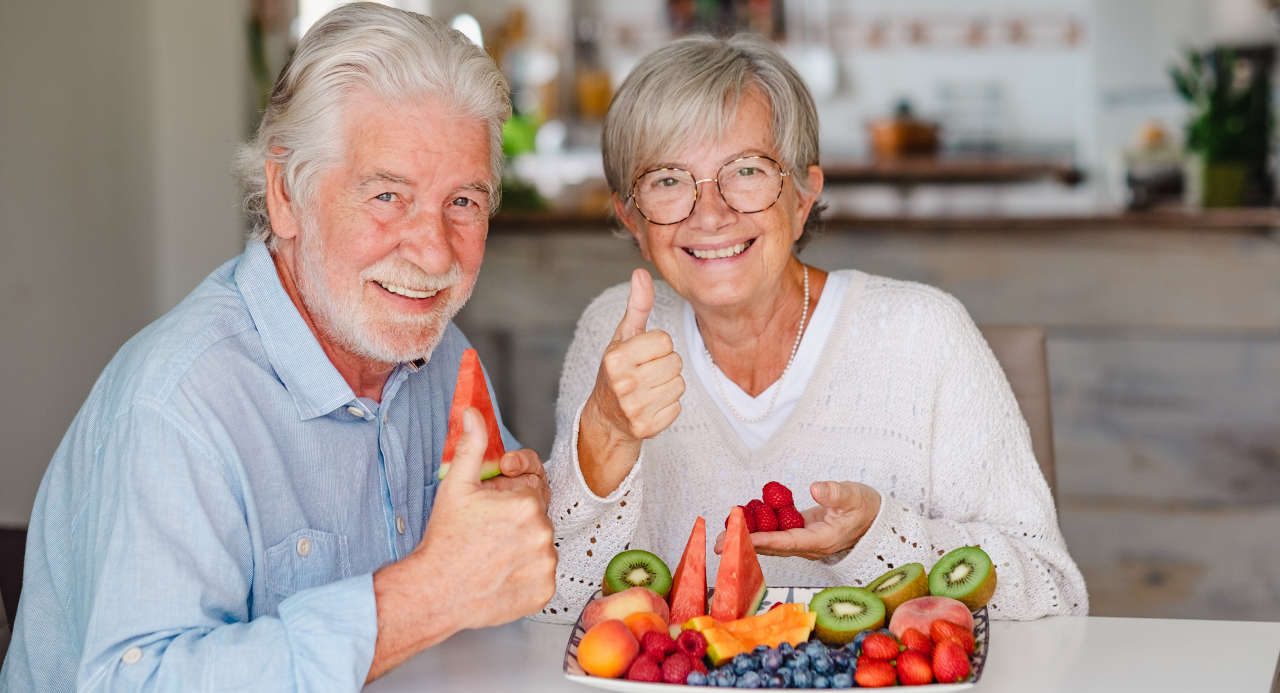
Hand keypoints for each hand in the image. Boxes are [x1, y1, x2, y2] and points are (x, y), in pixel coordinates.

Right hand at [416, 409, 556, 628]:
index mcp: (527, 503)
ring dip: (524, 547)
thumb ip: (472, 445)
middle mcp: (543, 533)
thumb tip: (473, 413)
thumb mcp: (456, 485)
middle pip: (537, 518)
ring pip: (541, 546)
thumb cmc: (445, 540)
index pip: (531, 490)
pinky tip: (502, 574)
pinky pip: (543, 575)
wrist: (435, 592)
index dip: (509, 498)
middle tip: (489, 535)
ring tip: (493, 555)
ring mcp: (546, 564)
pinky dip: (527, 575)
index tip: (491, 512)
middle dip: (517, 522)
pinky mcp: (544, 591)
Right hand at [584, 268, 684, 443]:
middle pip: (675, 363)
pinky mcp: (645, 428)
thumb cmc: (618, 369)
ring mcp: (633, 408)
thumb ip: (637, 306)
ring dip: (669, 385)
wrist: (606, 417)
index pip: (664, 341)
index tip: (643, 355)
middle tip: (647, 372)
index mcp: (616, 357)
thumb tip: (640, 272)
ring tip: (649, 387)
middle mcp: (622, 383)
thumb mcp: (624, 336)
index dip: (658, 346)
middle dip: (666, 365)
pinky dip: (668, 406)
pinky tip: (651, 405)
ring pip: (679, 385)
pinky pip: (677, 408)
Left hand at [713, 482, 881, 559]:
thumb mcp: (855, 497)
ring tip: (721, 534)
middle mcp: (808, 545)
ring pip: (771, 541)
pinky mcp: (800, 531)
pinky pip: (775, 532)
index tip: (740, 536)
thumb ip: (836, 494)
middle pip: (772, 547)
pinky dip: (758, 527)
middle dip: (744, 544)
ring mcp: (803, 539)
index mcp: (820, 540)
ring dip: (746, 537)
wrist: (876, 519)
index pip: (786, 542)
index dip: (762, 540)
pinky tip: (741, 520)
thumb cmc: (867, 508)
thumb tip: (816, 488)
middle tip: (718, 543)